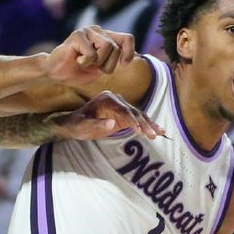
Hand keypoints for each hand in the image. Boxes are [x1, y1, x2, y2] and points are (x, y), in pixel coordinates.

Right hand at [46, 26, 134, 84]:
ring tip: (84, 63)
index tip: (123, 64)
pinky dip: (85, 63)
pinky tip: (76, 60)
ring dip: (96, 63)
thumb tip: (136, 57)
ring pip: (107, 47)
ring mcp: (87, 31)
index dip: (129, 52)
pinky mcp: (77, 35)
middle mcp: (98, 30)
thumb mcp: (101, 67)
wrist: (55, 72)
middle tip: (92, 67)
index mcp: (105, 36)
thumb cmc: (78, 70)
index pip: (127, 38)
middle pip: (116, 48)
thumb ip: (114, 60)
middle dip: (107, 64)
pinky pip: (92, 53)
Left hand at [47, 90, 164, 140]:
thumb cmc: (77, 125)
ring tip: (160, 133)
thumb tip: (112, 123)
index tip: (139, 130)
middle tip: (152, 135)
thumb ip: (96, 124)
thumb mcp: (83, 125)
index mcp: (107, 99)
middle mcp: (116, 100)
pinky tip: (158, 131)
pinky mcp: (123, 115)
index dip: (132, 120)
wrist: (74, 124)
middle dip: (144, 123)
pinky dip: (147, 125)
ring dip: (149, 124)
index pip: (123, 109)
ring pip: (139, 115)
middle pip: (134, 111)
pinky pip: (138, 119)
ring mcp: (121, 107)